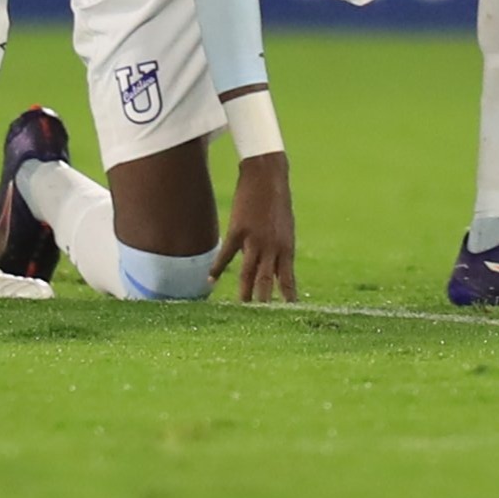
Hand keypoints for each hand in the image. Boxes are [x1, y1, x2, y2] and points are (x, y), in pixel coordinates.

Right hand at [215, 145, 295, 302]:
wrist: (267, 175)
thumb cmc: (278, 199)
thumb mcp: (285, 226)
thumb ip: (279, 247)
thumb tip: (271, 264)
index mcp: (287, 247)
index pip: (287, 280)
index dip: (286, 297)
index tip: (287, 313)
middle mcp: (273, 247)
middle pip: (267, 282)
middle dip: (264, 302)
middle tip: (262, 322)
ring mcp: (255, 241)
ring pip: (248, 274)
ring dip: (244, 293)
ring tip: (241, 308)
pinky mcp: (238, 231)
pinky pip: (226, 256)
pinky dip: (218, 268)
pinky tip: (211, 280)